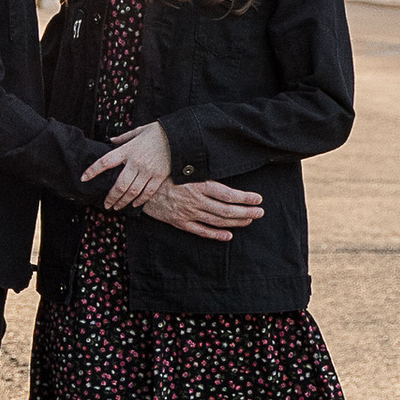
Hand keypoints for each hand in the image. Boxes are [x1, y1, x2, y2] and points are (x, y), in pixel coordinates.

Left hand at [83, 122, 172, 211]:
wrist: (179, 137)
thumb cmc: (157, 132)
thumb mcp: (138, 131)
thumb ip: (124, 138)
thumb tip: (111, 140)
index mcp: (128, 150)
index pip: (105, 162)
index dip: (92, 171)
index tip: (84, 178)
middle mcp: (136, 162)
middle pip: (119, 185)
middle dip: (111, 197)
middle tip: (106, 204)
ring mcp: (148, 171)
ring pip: (132, 192)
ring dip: (123, 202)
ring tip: (117, 207)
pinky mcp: (159, 177)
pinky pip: (148, 193)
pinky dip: (140, 200)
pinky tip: (134, 204)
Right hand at [141, 175, 265, 242]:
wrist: (138, 185)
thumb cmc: (162, 171)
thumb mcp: (183, 166)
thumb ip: (201, 169)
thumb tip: (220, 164)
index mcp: (198, 184)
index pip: (228, 194)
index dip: (245, 198)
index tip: (258, 198)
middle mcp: (195, 200)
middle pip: (226, 210)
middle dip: (246, 212)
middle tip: (261, 212)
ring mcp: (187, 213)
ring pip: (217, 221)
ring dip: (236, 222)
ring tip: (250, 220)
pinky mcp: (179, 222)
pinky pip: (201, 231)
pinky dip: (216, 234)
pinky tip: (228, 235)